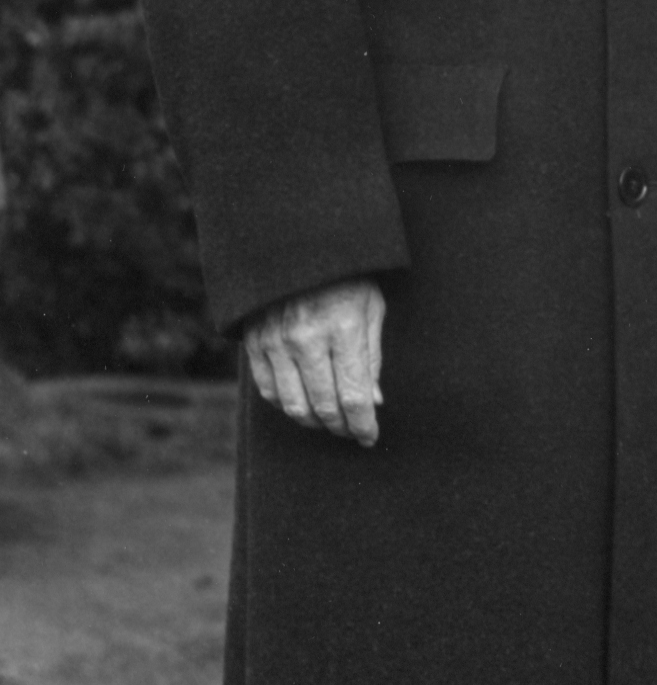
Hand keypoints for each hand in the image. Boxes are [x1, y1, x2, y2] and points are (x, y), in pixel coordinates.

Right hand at [244, 280, 385, 444]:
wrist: (298, 247)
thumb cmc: (346, 277)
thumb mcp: (372, 309)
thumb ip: (372, 358)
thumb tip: (373, 402)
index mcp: (343, 329)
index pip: (353, 396)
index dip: (363, 424)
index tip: (370, 437)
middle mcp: (306, 340)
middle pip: (323, 406)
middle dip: (342, 428)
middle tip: (353, 432)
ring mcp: (275, 343)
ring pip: (292, 405)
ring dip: (314, 422)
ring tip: (331, 423)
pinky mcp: (255, 343)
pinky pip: (269, 390)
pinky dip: (287, 405)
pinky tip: (303, 404)